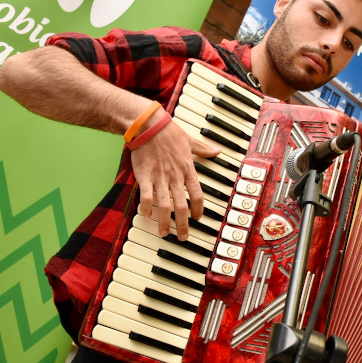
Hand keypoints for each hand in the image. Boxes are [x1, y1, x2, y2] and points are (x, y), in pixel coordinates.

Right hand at [131, 109, 219, 240]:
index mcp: (187, 169)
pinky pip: (145, 196)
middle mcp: (175, 176)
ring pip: (164, 206)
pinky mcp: (144, 176)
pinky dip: (146, 207)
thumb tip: (217, 151)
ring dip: (165, 222)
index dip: (199, 210)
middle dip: (183, 225)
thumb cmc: (168, 132)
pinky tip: (146, 215)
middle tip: (183, 237)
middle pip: (182, 206)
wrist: (148, 125)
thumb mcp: (190, 140)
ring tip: (163, 233)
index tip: (197, 218)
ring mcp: (159, 178)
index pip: (198, 195)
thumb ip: (203, 149)